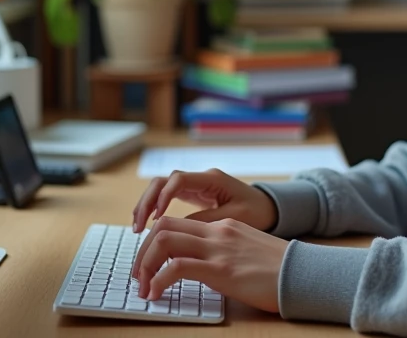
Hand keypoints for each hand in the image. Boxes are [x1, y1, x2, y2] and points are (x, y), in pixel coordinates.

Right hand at [131, 168, 277, 232]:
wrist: (268, 207)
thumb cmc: (256, 212)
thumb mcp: (234, 218)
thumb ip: (207, 221)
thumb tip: (179, 229)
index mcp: (212, 179)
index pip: (178, 180)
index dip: (163, 197)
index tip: (156, 219)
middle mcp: (200, 178)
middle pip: (163, 181)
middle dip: (147, 201)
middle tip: (138, 226)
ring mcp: (195, 185)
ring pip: (162, 187)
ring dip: (147, 204)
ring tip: (137, 226)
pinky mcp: (193, 194)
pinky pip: (167, 196)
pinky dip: (155, 208)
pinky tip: (148, 224)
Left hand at [131, 216, 286, 312]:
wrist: (304, 274)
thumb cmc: (281, 270)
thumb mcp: (248, 252)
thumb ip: (225, 253)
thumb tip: (203, 269)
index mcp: (224, 226)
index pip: (177, 223)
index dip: (155, 242)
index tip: (148, 264)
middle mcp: (218, 232)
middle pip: (164, 226)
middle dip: (142, 251)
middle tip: (138, 276)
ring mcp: (218, 248)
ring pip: (164, 241)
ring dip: (145, 264)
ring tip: (143, 286)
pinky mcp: (221, 269)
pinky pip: (177, 267)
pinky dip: (158, 280)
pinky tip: (156, 294)